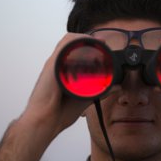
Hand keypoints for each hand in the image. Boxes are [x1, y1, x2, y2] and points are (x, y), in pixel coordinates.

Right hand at [0, 33, 94, 160]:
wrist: (44, 122)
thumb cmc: (58, 113)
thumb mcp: (85, 98)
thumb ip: (101, 91)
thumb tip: (117, 87)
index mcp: (62, 72)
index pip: (74, 50)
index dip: (88, 45)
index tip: (102, 47)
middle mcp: (57, 65)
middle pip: (71, 42)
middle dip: (87, 39)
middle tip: (102, 43)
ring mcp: (54, 64)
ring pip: (67, 41)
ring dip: (83, 38)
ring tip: (97, 42)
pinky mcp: (52, 65)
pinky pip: (63, 46)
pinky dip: (75, 41)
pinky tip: (86, 42)